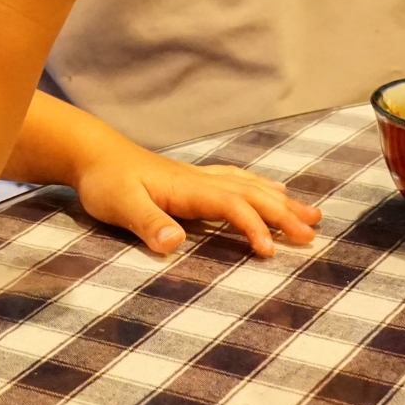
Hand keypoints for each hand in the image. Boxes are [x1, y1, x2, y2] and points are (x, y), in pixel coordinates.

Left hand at [74, 142, 321, 257]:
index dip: (253, 227)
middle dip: (283, 214)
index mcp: (188, 189)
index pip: (231, 206)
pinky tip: (272, 191)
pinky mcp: (193, 179)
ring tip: (312, 215)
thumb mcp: (119, 205)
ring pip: (250, 186)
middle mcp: (200, 180)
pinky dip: (261, 186)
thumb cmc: (105, 181)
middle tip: (313, 234)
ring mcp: (199, 177)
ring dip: (281, 201)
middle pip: (251, 194)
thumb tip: (175, 242)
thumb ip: (147, 223)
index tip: (270, 252)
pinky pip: (238, 180)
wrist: (92, 153)